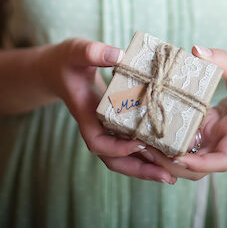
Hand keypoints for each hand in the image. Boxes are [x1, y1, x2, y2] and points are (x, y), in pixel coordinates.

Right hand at [40, 38, 176, 184]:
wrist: (56, 68)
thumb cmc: (66, 60)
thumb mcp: (77, 51)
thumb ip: (93, 52)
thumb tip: (118, 55)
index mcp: (85, 114)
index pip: (98, 142)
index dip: (118, 148)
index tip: (139, 142)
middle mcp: (96, 126)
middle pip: (114, 159)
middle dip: (139, 170)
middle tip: (167, 176)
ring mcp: (105, 127)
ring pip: (122, 156)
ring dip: (144, 166)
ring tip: (170, 174)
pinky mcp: (113, 122)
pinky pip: (127, 142)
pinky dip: (144, 151)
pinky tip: (164, 152)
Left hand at [140, 46, 226, 179]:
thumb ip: (222, 60)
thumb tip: (196, 50)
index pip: (222, 160)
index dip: (200, 164)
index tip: (179, 157)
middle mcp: (224, 140)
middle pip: (198, 167)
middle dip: (172, 164)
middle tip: (146, 149)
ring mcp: (215, 137)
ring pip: (190, 158)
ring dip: (167, 155)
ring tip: (142, 143)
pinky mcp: (208, 129)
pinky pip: (187, 140)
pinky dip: (171, 140)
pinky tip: (150, 130)